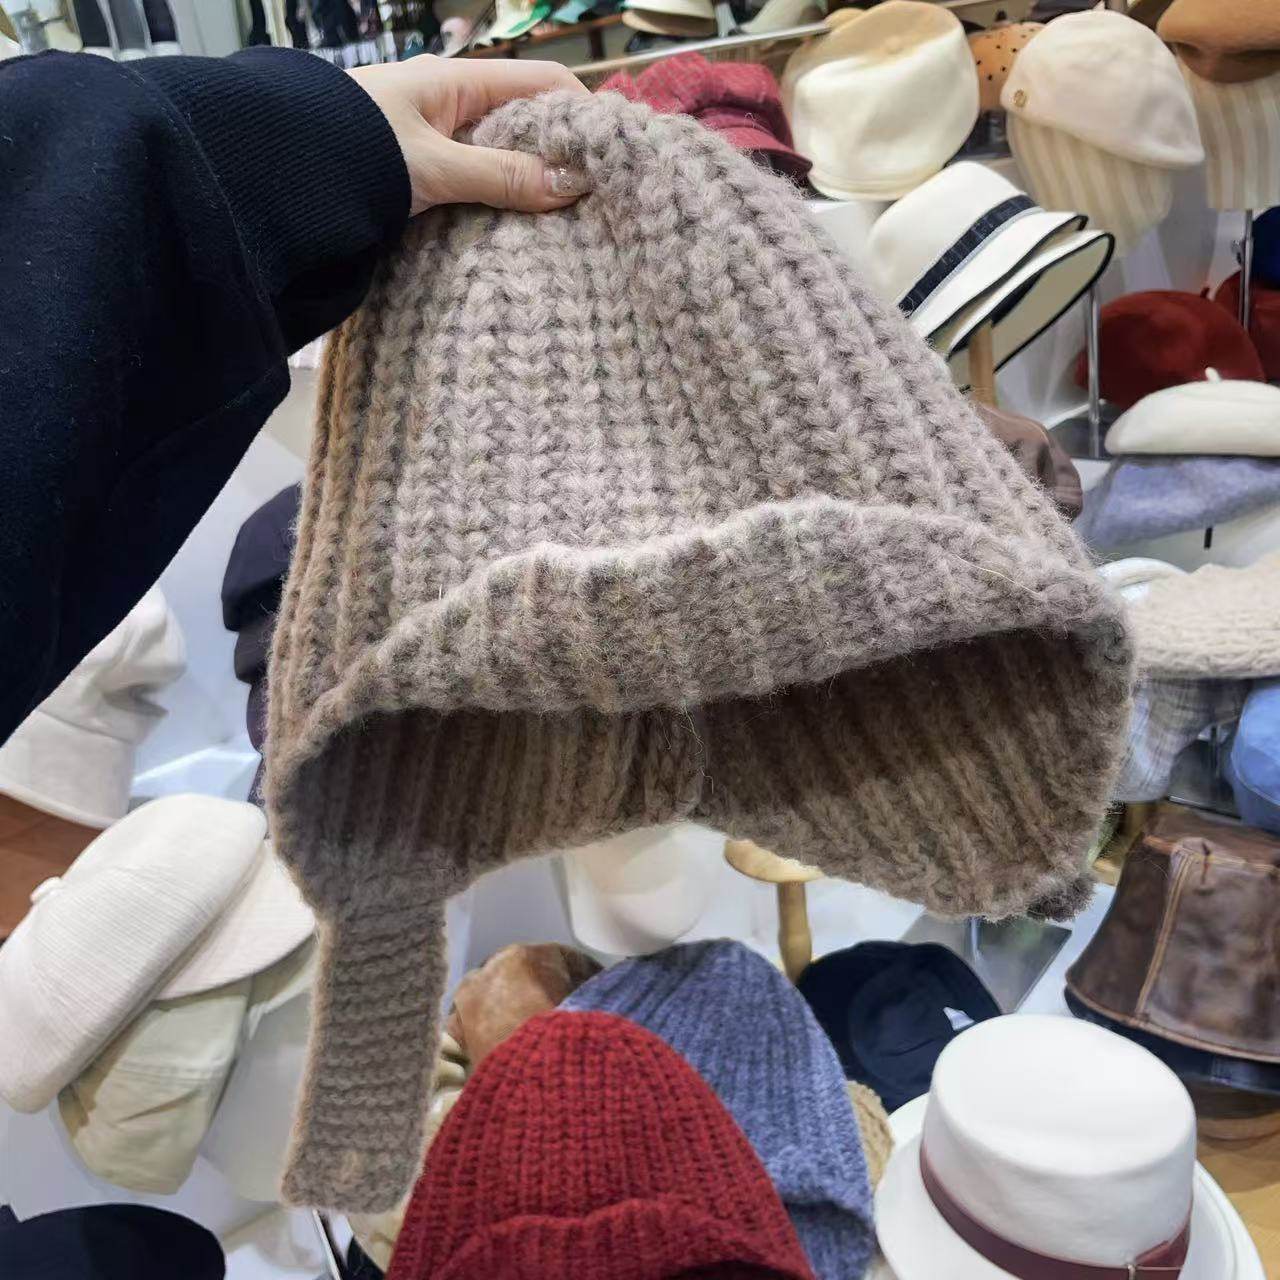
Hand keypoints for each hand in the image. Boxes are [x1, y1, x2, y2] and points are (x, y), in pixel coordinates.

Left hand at [350, 56, 590, 215]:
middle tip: (596, 200)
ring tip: (565, 223)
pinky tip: (517, 230)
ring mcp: (438, 140)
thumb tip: (571, 184)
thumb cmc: (351, 153)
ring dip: (530, 185)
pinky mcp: (424, 175)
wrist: (276, 175)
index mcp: (458, 82)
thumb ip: (501, 176)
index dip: (582, 112)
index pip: (543, 83)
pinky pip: (477, 183)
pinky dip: (500, 202)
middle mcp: (452, 104)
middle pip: (527, 123)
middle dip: (560, 156)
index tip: (613, 155)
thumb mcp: (434, 165)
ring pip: (503, 157)